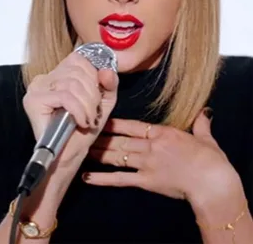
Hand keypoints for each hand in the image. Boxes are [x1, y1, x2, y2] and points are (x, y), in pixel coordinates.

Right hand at [23, 51, 118, 175]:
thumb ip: (109, 83)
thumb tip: (106, 70)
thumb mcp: (104, 102)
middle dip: (93, 94)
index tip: (96, 96)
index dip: (94, 76)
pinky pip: (64, 96)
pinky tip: (80, 121)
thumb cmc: (83, 130)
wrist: (68, 156)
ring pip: (72, 83)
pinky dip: (78, 110)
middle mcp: (45, 77)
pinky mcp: (34, 100)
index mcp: (59, 74)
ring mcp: (37, 87)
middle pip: (77, 71)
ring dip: (87, 105)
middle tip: (93, 112)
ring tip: (87, 119)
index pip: (79, 59)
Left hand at [83, 110, 237, 201]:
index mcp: (162, 133)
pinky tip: (88, 176)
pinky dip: (103, 178)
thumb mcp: (205, 138)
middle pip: (120, 140)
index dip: (115, 123)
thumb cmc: (210, 159)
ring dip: (99, 153)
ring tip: (82, 149)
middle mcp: (150, 146)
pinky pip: (120, 179)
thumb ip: (201, 123)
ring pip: (117, 156)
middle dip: (102, 137)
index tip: (101, 118)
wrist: (210, 180)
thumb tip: (205, 112)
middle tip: (85, 133)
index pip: (133, 125)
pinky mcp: (145, 181)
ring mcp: (146, 163)